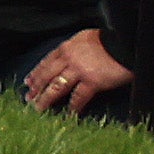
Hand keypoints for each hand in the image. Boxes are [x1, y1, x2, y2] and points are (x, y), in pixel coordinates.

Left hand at [22, 28, 138, 118]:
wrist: (125, 42)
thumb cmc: (109, 40)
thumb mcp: (84, 39)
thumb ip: (74, 50)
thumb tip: (68, 58)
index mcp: (66, 48)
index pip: (46, 62)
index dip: (36, 73)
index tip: (28, 82)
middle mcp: (68, 59)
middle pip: (47, 75)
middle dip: (36, 88)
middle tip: (28, 99)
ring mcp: (79, 70)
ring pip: (57, 86)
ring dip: (46, 98)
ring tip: (39, 108)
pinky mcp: (92, 81)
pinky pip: (79, 96)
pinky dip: (73, 106)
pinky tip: (69, 114)